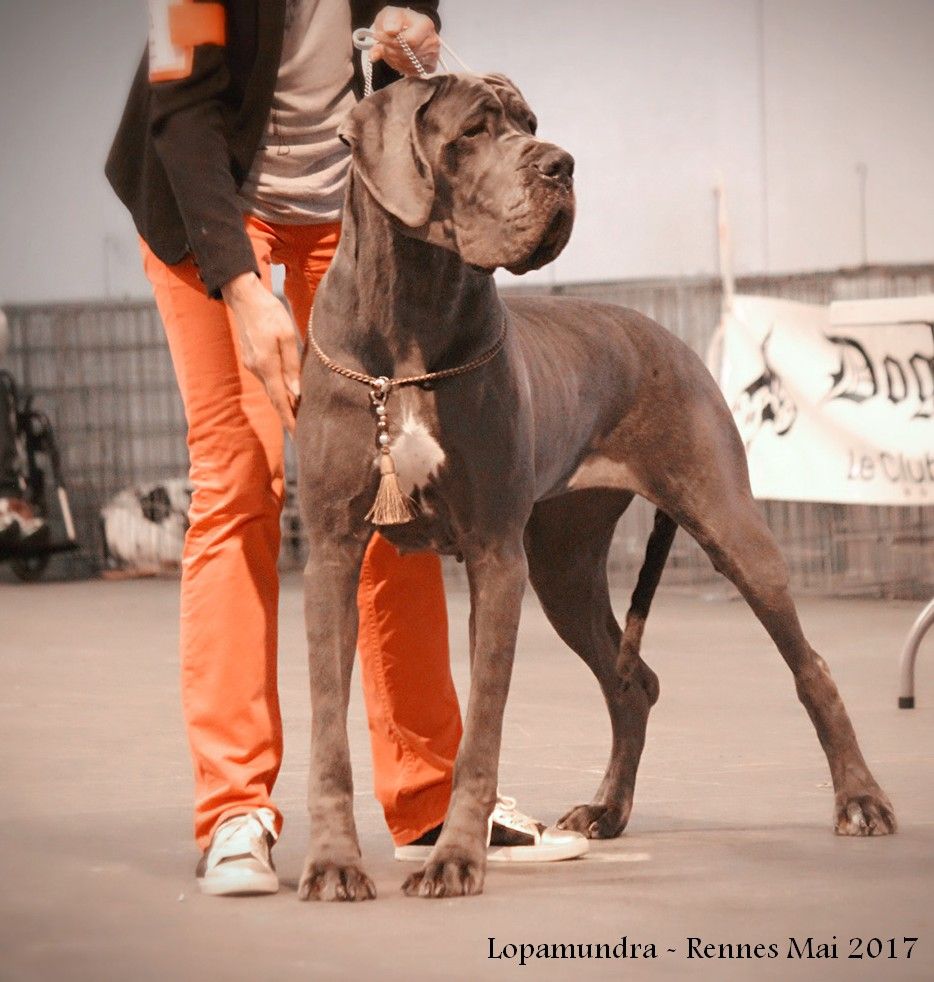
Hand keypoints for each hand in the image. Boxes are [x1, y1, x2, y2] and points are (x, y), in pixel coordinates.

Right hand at [222, 273, 300, 433]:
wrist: (244, 297)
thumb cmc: (270, 312)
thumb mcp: (288, 336)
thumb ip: (292, 366)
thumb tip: (297, 393)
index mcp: (267, 365)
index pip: (280, 400)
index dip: (289, 420)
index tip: (298, 437)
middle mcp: (257, 369)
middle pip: (275, 399)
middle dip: (288, 416)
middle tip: (302, 433)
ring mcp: (252, 364)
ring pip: (271, 388)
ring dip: (284, 402)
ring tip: (299, 414)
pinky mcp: (252, 358)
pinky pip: (268, 378)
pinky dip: (278, 388)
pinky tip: (289, 390)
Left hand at [370, 6, 439, 74]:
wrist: (406, 28)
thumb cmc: (398, 21)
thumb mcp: (390, 14)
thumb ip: (389, 21)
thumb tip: (389, 30)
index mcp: (425, 25)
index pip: (409, 41)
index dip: (392, 42)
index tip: (379, 38)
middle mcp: (432, 41)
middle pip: (408, 55)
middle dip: (390, 52)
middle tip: (382, 46)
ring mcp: (433, 56)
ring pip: (408, 65)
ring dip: (394, 60)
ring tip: (389, 50)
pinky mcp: (430, 67)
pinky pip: (412, 72)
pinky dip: (401, 67)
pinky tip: (397, 58)